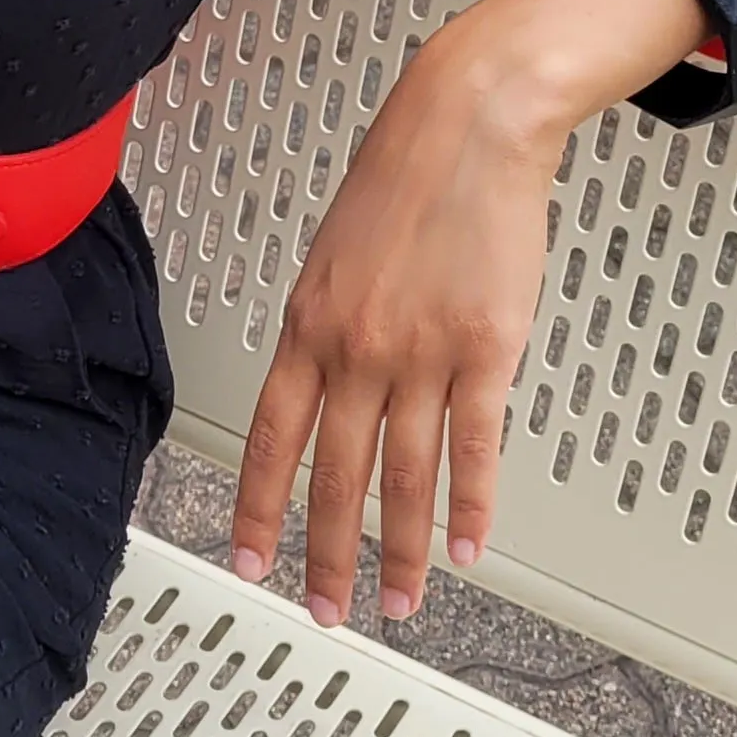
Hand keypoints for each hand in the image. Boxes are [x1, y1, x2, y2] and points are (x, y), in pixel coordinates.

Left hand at [229, 0, 710, 626]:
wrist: (468, 124)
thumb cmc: (404, 178)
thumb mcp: (337, 254)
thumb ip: (330, 327)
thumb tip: (327, 389)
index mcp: (309, 323)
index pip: (270, 437)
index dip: (256, 506)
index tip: (251, 559)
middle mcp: (357, 348)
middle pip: (335, 476)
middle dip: (328, 556)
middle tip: (327, 612)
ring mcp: (422, 353)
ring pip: (405, 479)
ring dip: (400, 553)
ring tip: (400, 604)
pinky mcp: (486, 350)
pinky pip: (475, 448)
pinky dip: (472, 508)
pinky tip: (468, 548)